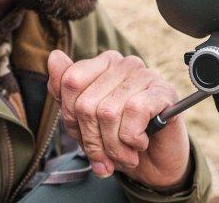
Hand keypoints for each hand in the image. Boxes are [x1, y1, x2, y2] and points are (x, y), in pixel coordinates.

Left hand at [47, 49, 190, 189]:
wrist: (155, 162)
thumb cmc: (118, 138)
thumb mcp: (83, 121)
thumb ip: (65, 89)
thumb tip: (54, 56)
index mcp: (104, 64)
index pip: (70, 82)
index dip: (72, 118)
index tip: (85, 136)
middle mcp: (125, 64)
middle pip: (87, 104)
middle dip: (93, 140)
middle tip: (105, 156)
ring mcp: (146, 75)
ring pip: (109, 112)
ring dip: (114, 146)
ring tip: (124, 155)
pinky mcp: (164, 92)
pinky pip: (135, 112)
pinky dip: (133, 139)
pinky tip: (141, 143)